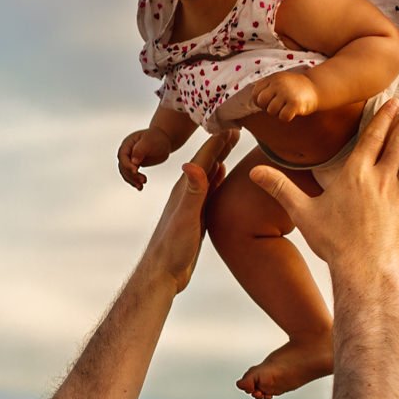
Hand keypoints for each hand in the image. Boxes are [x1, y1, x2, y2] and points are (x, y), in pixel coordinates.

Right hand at [118, 127, 176, 189]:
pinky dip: (135, 181)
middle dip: (131, 175)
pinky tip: (140, 187)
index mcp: (127, 144)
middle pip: (123, 166)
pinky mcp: (135, 165)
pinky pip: (132, 175)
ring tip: (141, 186)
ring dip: (133, 180)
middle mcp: (126, 152)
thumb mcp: (149, 141)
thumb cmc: (156, 138)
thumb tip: (134, 161)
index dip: (128, 165)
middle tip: (143, 180)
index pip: (123, 156)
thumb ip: (140, 150)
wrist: (164, 140)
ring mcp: (130, 159)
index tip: (136, 171)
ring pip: (126, 173)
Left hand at [140, 131, 237, 291]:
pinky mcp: (195, 217)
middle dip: (220, 145)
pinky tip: (219, 175)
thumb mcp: (186, 218)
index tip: (233, 125)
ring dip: (218, 158)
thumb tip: (193, 164)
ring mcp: (191, 205)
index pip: (203, 159)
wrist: (163, 273)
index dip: (218, 142)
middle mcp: (187, 193)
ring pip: (207, 175)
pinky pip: (208, 191)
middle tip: (236, 128)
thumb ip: (192, 192)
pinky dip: (215, 179)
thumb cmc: (172, 248)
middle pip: (206, 163)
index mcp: (185, 190)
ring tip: (230, 145)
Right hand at [249, 99, 398, 277]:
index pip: (372, 137)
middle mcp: (379, 178)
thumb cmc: (332, 244)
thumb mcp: (303, 214)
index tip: (393, 101)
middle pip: (398, 140)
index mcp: (354, 175)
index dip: (384, 117)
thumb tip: (254, 172)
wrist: (363, 272)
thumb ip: (281, 188)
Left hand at [250, 70, 319, 121]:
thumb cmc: (296, 87)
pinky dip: (287, 117)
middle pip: (262, 102)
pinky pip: (283, 117)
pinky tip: (292, 111)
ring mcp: (286, 93)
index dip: (260, 101)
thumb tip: (254, 101)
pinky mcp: (295, 103)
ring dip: (278, 113)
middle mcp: (278, 84)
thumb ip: (267, 87)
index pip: (255, 93)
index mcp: (273, 78)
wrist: (317, 87)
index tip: (269, 102)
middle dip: (267, 107)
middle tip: (278, 106)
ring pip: (271, 111)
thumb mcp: (280, 81)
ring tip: (286, 107)